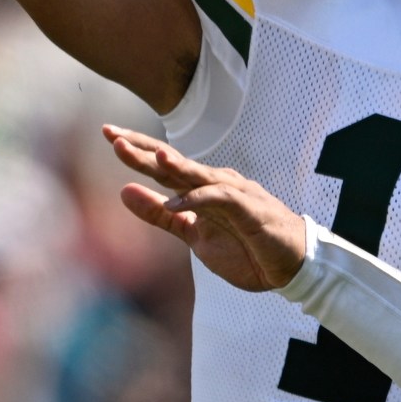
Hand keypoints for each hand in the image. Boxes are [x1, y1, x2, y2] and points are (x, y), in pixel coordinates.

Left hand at [104, 124, 308, 292]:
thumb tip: (123, 191)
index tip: (109, 134)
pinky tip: (177, 203)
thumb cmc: (245, 247)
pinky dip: (199, 200)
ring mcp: (234, 193)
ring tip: (151, 157)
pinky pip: (222, 199)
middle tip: (113, 136)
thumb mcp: (193, 234)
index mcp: (200, 187)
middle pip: (175, 162)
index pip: (164, 165)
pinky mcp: (250, 209)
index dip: (137, 150)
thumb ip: (160, 215)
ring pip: (199, 174)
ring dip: (175, 166)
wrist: (291, 266)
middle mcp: (215, 183)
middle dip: (144, 149)